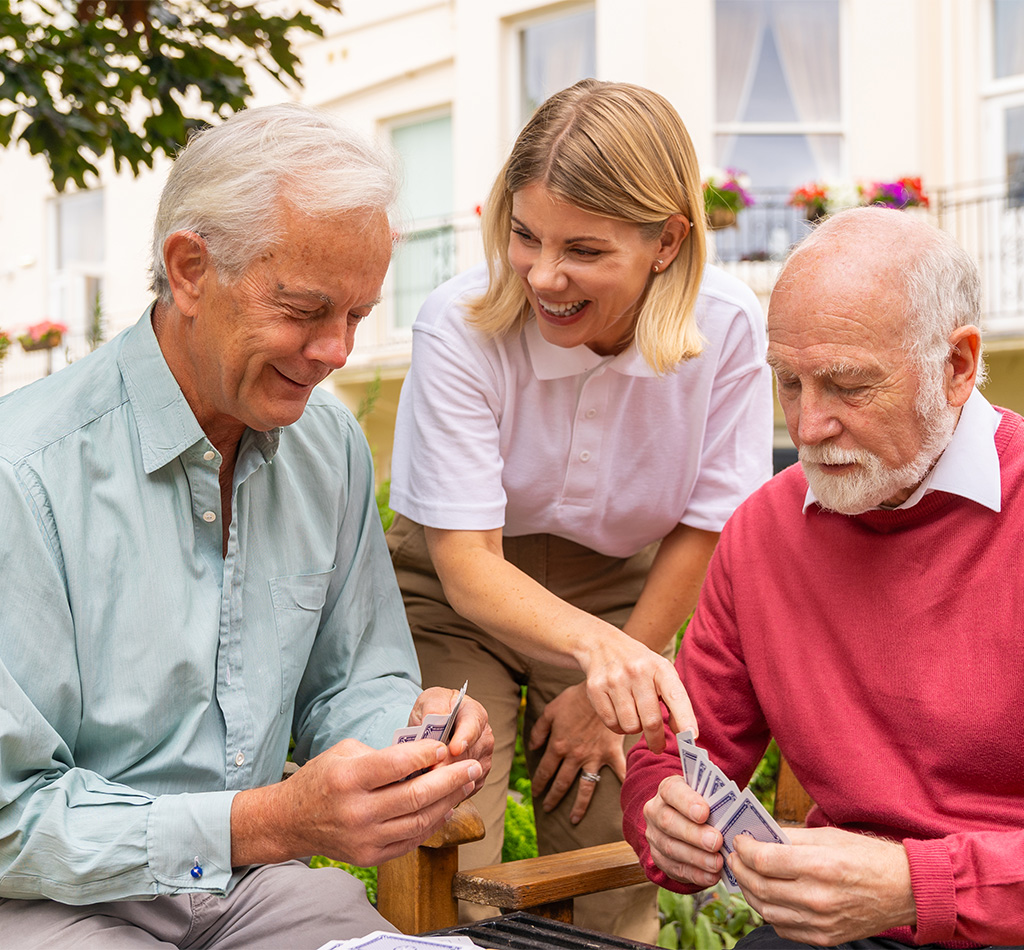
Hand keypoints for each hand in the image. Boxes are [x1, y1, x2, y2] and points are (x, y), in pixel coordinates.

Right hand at [231, 737, 483, 868]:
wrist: (292, 821)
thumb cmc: (323, 778)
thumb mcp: (346, 752)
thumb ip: (385, 754)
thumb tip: (428, 755)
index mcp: (348, 779)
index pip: (398, 765)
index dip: (427, 755)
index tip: (444, 747)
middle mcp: (356, 811)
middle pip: (416, 796)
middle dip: (451, 779)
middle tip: (473, 767)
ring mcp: (364, 838)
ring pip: (420, 821)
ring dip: (449, 802)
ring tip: (466, 785)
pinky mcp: (370, 857)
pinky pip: (411, 840)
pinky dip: (433, 823)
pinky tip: (447, 807)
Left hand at [409, 686, 493, 792]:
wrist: (434, 726)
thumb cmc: (434, 709)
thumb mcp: (430, 700)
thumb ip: (433, 706)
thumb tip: (433, 717)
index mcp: (475, 714)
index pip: (473, 727)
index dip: (464, 738)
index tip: (454, 748)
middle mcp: (484, 737)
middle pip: (468, 755)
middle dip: (447, 764)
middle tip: (427, 770)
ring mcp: (483, 759)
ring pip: (466, 775)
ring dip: (445, 779)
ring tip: (424, 777)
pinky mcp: (478, 778)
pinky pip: (464, 789)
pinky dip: (447, 790)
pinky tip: (430, 787)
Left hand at [528, 682, 625, 823]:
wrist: (602, 691)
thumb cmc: (575, 698)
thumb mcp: (551, 709)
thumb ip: (540, 729)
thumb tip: (532, 747)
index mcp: (558, 745)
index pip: (545, 770)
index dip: (539, 783)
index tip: (535, 793)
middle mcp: (574, 756)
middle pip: (562, 783)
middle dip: (553, 798)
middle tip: (548, 808)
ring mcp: (594, 757)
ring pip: (585, 787)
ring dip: (579, 805)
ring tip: (573, 819)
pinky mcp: (611, 753)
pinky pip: (618, 773)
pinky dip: (622, 786)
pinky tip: (623, 801)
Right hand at [578, 629, 695, 752]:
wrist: (603, 645)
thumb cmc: (639, 666)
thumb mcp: (661, 674)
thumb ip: (675, 702)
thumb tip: (685, 734)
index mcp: (659, 667)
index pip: (675, 695)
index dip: (684, 717)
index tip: (691, 736)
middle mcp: (637, 671)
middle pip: (651, 720)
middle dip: (656, 739)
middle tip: (658, 746)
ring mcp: (614, 679)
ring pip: (630, 726)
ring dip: (635, 728)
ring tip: (634, 714)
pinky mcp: (595, 688)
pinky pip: (611, 724)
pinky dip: (618, 726)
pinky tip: (619, 713)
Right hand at [643, 774, 723, 888]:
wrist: (682, 819)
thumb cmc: (701, 805)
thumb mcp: (705, 795)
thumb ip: (714, 802)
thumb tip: (735, 816)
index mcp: (667, 789)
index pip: (672, 791)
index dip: (687, 802)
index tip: (704, 813)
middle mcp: (655, 811)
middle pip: (669, 822)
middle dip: (694, 834)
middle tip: (716, 841)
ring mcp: (655, 836)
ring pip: (670, 848)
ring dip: (696, 858)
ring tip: (718, 863)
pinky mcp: (659, 858)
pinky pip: (674, 869)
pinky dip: (695, 874)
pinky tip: (712, 876)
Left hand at [729, 826, 915, 944]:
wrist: (906, 891)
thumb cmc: (868, 857)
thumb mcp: (829, 836)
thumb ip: (791, 838)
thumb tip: (759, 836)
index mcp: (820, 866)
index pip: (764, 860)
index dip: (744, 849)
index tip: (739, 839)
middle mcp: (818, 898)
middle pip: (759, 886)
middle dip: (739, 869)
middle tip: (734, 856)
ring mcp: (821, 922)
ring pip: (766, 910)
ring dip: (748, 891)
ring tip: (745, 875)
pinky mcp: (825, 938)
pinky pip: (783, 927)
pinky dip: (768, 911)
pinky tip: (767, 896)